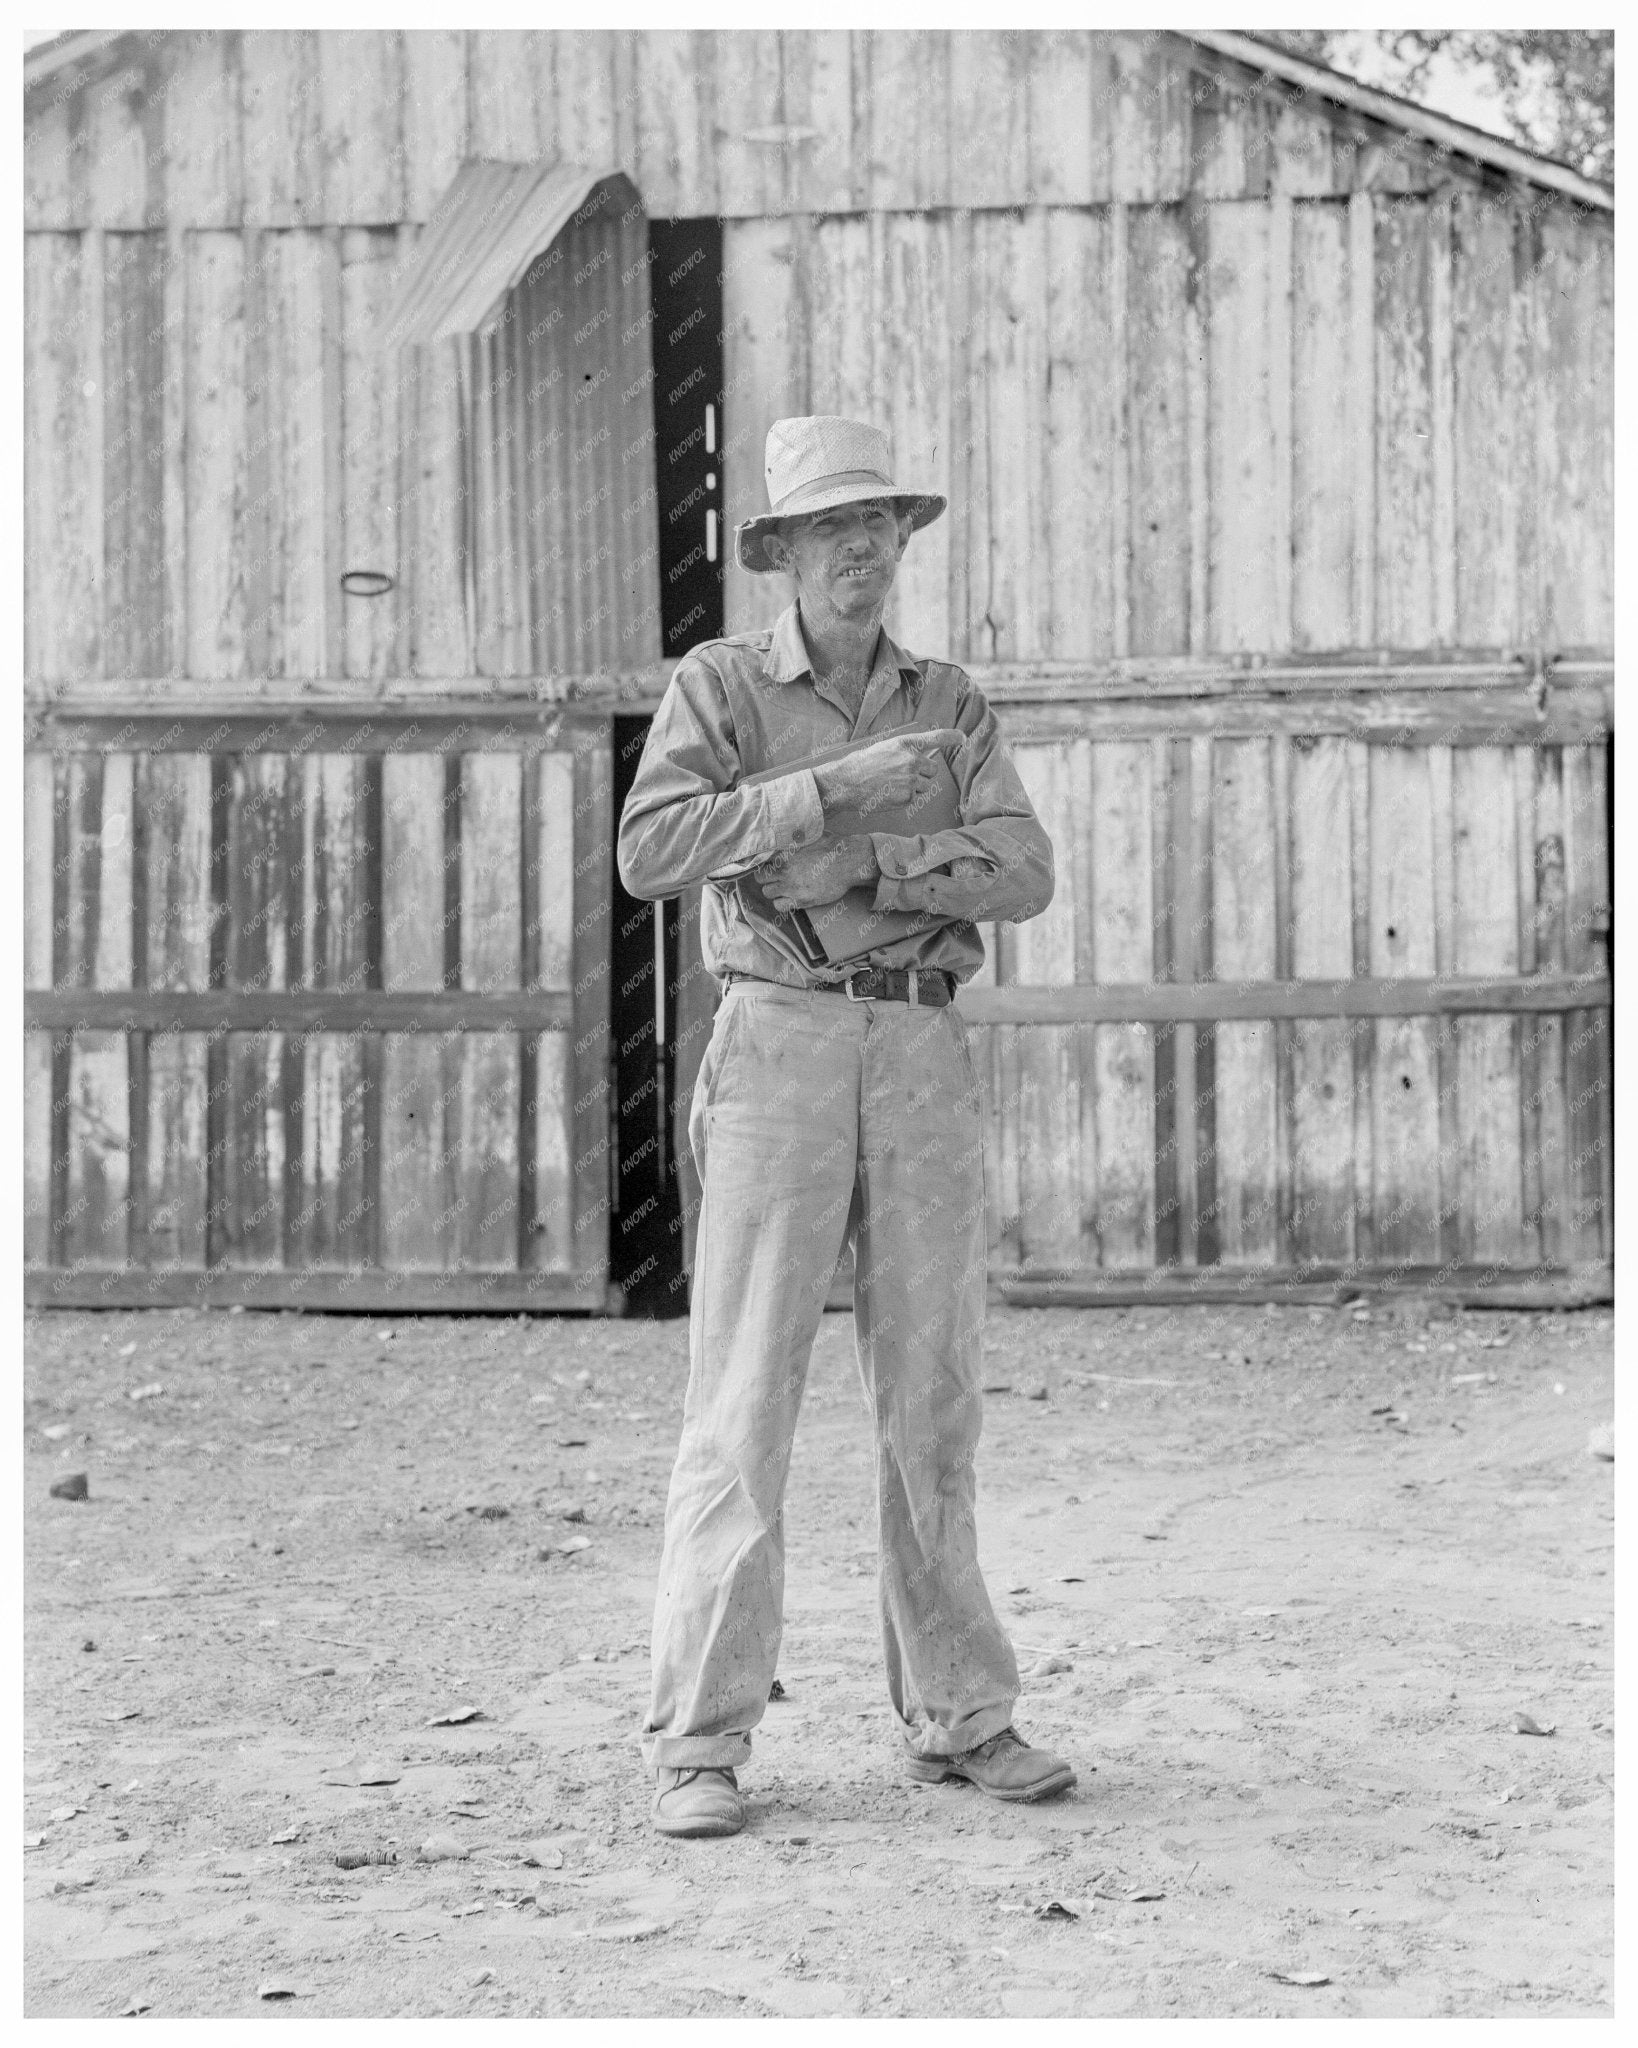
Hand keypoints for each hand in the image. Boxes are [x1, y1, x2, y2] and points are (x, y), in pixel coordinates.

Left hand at [754, 835, 877, 911]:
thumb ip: (794, 836)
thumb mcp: (811, 834)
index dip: (761, 862)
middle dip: (765, 877)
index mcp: (784, 852)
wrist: (848, 862)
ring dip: (773, 890)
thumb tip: (786, 830)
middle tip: (773, 877)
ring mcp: (791, 886)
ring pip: (767, 892)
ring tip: (782, 887)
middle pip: (760, 878)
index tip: (765, 864)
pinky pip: (779, 906)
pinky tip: (789, 898)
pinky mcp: (801, 899)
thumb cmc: (833, 846)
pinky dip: (781, 903)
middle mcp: (784, 870)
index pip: (759, 859)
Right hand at [811, 732, 950, 820]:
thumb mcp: (885, 748)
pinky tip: (889, 793)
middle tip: (904, 775)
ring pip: (926, 786)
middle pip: (933, 769)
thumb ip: (905, 751)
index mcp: (905, 744)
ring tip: (893, 785)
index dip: (952, 737)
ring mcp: (911, 779)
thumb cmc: (862, 764)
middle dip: (923, 773)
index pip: (936, 737)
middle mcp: (912, 759)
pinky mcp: (907, 796)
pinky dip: (905, 798)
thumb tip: (923, 759)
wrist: (847, 783)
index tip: (962, 737)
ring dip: (915, 787)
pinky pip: (915, 798)